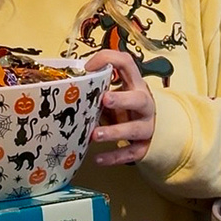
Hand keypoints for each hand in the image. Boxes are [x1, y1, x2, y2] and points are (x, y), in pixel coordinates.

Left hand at [85, 50, 154, 165]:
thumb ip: (98, 91)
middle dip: (122, 99)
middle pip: (139, 99)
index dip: (108, 60)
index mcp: (135, 84)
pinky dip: (114, 157)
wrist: (153, 130)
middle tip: (104, 100)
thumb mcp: (115, 96)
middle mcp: (144, 104)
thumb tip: (66, 88)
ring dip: (115, 132)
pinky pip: (130, 153)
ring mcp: (146, 126)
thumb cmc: (125, 108)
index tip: (88, 68)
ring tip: (95, 135)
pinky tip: (98, 159)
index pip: (126, 63)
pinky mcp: (143, 146)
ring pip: (135, 129)